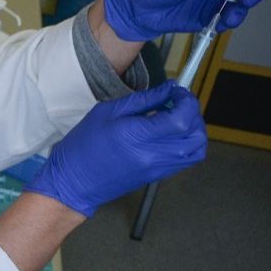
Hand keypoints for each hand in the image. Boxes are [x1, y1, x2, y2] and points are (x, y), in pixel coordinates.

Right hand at [25, 82, 206, 216]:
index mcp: (138, 136)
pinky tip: (171, 133)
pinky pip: (187, 160)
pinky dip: (188, 143)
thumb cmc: (84, 146)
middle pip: (196, 134)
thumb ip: (143, 100)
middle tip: (178, 102)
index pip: (182, 118)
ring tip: (176, 118)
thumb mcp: (108, 112)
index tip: (178, 91)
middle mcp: (153, 155)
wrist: (74, 181)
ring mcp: (158, 168)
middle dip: (193, 113)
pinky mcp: (158, 176)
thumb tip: (168, 90)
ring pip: (196, 149)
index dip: (186, 101)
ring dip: (194, 130)